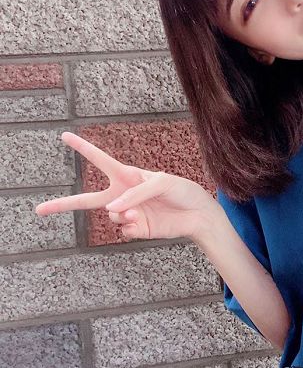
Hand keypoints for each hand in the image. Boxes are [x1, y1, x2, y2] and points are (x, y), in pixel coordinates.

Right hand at [35, 131, 219, 241]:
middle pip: (88, 200)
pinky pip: (122, 230)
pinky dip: (128, 227)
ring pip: (110, 216)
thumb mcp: (162, 183)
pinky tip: (140, 222)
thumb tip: (112, 210)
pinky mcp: (137, 229)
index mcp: (129, 176)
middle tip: (39, 209)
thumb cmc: (183, 191)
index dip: (83, 148)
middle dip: (63, 204)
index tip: (65, 136)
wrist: (198, 214)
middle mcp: (124, 194)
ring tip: (136, 214)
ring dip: (120, 214)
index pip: (100, 160)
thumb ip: (136, 193)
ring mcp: (129, 213)